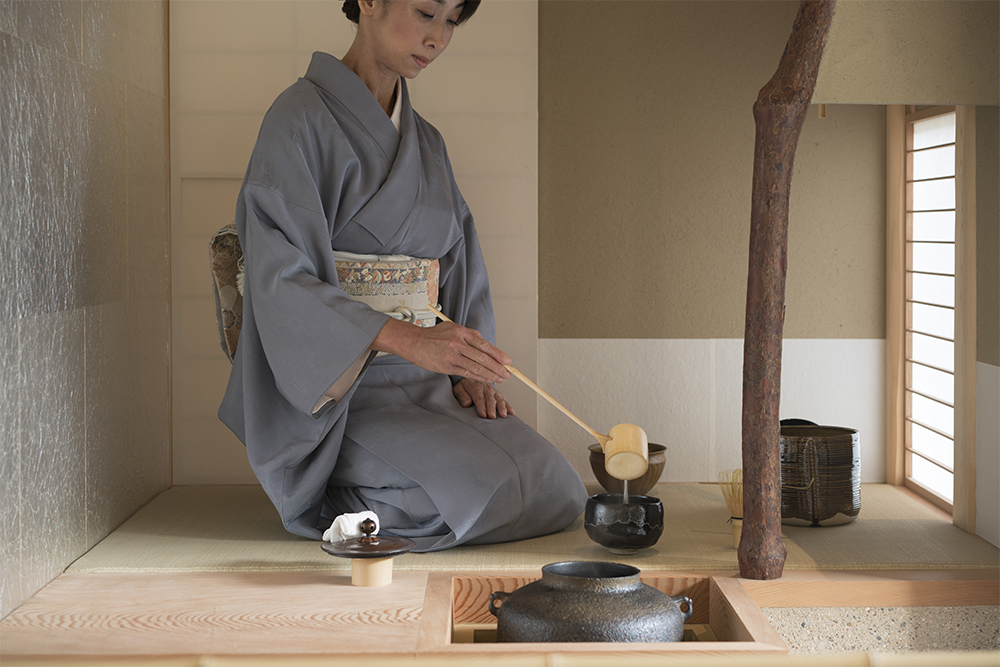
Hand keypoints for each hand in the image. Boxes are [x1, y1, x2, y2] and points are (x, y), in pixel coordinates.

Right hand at [371, 318, 512, 384]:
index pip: (484, 345)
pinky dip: (478, 378)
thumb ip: (469, 335)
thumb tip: (486, 345)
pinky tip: (486, 381)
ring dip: (491, 375)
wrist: (414, 342)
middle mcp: (458, 343)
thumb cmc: (434, 336)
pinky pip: (466, 373)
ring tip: (501, 379)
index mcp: (461, 332)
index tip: (508, 361)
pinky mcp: (447, 366)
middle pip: (482, 357)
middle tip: (508, 374)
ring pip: (476, 367)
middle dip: (498, 367)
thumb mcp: (452, 328)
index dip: (498, 354)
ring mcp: (452, 356)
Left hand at [454, 378, 514, 418]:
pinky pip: (504, 400)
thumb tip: (467, 403)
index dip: (481, 406)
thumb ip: (462, 396)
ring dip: (502, 407)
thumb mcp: (458, 389)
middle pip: (490, 399)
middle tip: (492, 417)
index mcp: (475, 386)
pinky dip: (508, 406)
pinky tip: (511, 412)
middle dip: (492, 408)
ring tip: (503, 415)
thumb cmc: (464, 387)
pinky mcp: (498, 394)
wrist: (472, 378)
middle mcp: (486, 387)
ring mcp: (493, 391)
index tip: (483, 415)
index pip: (479, 397)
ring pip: (499, 399)